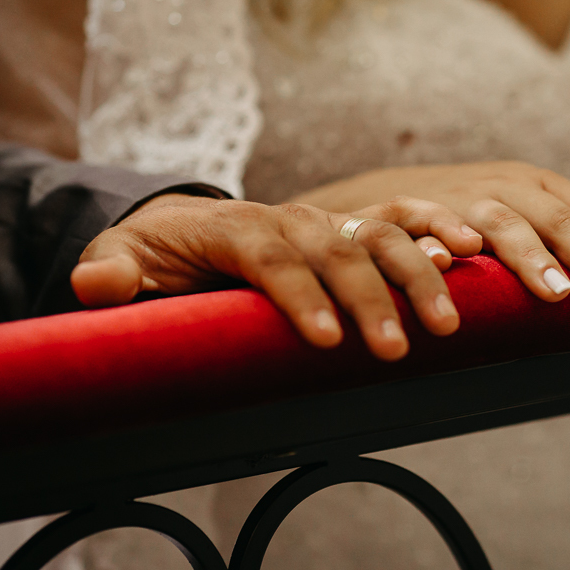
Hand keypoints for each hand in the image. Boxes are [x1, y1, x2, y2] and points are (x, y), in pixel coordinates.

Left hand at [71, 194, 482, 360]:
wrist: (190, 227)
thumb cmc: (160, 255)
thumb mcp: (124, 259)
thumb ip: (113, 270)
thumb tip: (99, 284)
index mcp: (234, 226)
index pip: (271, 255)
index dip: (299, 295)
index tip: (326, 340)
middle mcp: (289, 217)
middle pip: (336, 248)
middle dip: (368, 299)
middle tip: (395, 352)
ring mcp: (324, 218)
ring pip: (378, 233)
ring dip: (416, 274)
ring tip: (446, 325)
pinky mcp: (349, 226)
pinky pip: (400, 217)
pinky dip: (435, 229)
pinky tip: (470, 254)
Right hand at [294, 162, 569, 308]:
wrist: (393, 196)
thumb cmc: (476, 206)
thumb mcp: (536, 201)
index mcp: (538, 185)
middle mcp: (503, 186)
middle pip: (555, 218)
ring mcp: (459, 200)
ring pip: (501, 224)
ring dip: (528, 258)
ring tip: (556, 295)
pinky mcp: (413, 217)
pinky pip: (430, 228)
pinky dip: (443, 244)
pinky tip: (458, 263)